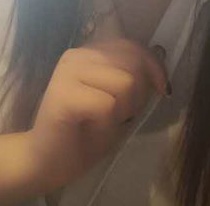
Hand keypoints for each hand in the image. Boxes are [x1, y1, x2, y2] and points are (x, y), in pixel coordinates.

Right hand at [26, 38, 168, 192]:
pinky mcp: (63, 95)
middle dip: (139, 95)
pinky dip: (108, 124)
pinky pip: (108, 105)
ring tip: (105, 121)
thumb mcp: (118, 100)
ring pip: (125, 83)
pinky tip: (91, 129)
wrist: (46, 163)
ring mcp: (68, 72)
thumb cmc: (84, 133)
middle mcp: (77, 55)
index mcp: (89, 52)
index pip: (131, 46)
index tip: (163, 89)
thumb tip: (160, 52)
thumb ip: (134, 75)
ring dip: (124, 110)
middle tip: (122, 116)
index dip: (154, 66)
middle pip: (133, 64)